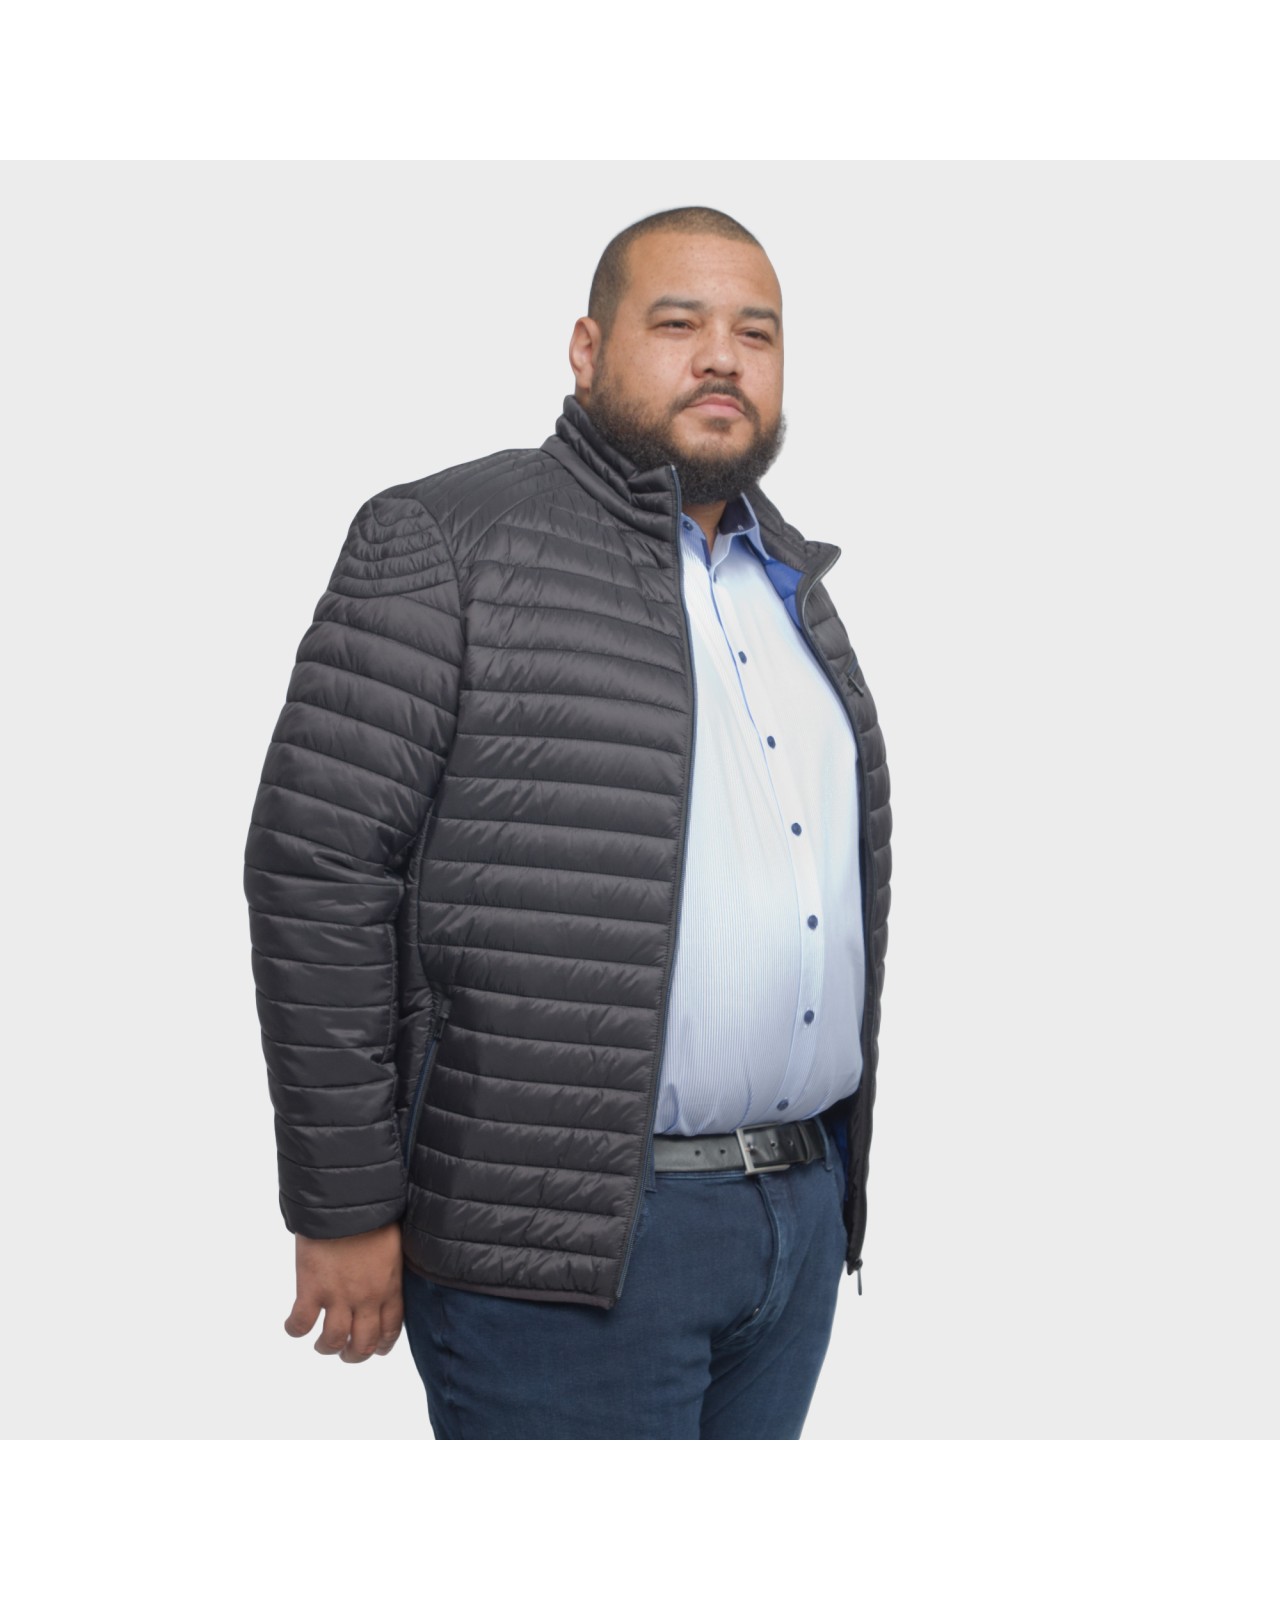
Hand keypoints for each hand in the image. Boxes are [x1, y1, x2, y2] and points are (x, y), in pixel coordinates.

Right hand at [285, 1222, 403, 1361]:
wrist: (348, 1198)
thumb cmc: (374, 1213)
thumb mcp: (394, 1246)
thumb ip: (390, 1271)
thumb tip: (386, 1280)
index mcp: (389, 1288)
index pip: (390, 1331)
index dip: (381, 1345)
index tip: (375, 1348)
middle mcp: (366, 1298)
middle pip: (362, 1345)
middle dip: (354, 1355)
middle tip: (345, 1352)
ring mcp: (338, 1296)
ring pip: (332, 1342)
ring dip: (326, 1348)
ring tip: (321, 1343)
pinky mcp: (311, 1288)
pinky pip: (301, 1323)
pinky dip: (294, 1329)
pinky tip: (294, 1326)